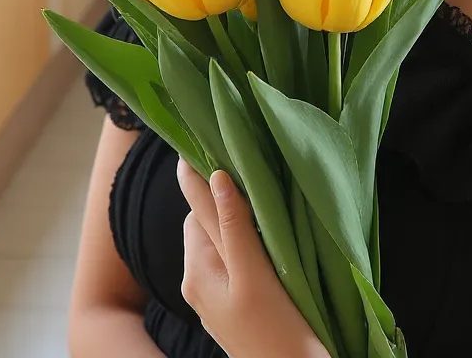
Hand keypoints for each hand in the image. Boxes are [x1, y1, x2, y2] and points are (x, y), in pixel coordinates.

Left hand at [176, 158, 329, 357]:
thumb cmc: (275, 330)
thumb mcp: (254, 275)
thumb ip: (234, 226)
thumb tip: (215, 175)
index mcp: (197, 270)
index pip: (196, 208)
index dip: (204, 177)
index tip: (214, 141)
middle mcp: (198, 282)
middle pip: (206, 222)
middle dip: (224, 198)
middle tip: (251, 168)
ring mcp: (215, 297)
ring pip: (221, 242)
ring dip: (236, 221)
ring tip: (263, 200)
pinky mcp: (233, 307)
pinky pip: (232, 262)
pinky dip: (244, 244)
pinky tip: (267, 240)